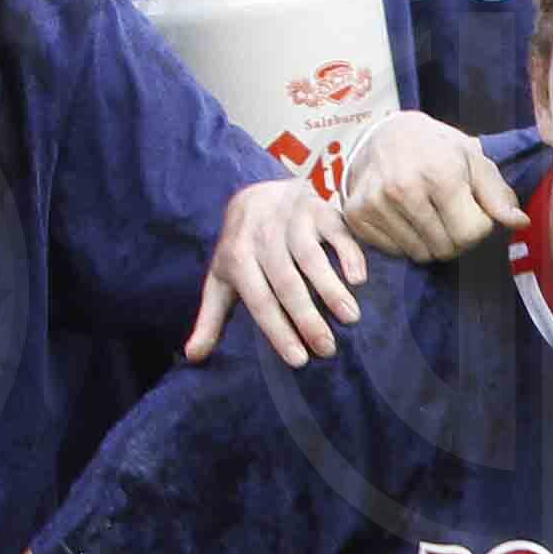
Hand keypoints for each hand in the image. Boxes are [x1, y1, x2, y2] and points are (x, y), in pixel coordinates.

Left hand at [184, 169, 368, 364]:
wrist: (259, 193)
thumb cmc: (243, 249)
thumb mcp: (221, 280)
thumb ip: (210, 318)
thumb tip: (193, 357)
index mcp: (237, 257)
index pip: (259, 299)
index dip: (277, 330)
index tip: (299, 360)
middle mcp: (263, 237)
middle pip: (286, 282)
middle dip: (307, 317)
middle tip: (327, 349)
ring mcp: (291, 220)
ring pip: (311, 257)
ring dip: (331, 288)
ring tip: (350, 318)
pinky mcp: (318, 208)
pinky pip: (336, 231)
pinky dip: (348, 253)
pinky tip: (359, 280)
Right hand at [339, 110, 520, 260]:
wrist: (386, 134)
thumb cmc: (439, 149)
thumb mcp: (474, 161)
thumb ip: (498, 194)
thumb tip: (519, 222)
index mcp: (440, 175)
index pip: (470, 235)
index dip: (478, 227)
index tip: (472, 211)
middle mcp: (403, 189)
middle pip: (445, 249)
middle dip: (456, 238)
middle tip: (450, 215)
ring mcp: (375, 202)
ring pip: (419, 254)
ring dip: (431, 242)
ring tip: (429, 213)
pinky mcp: (357, 214)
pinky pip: (394, 251)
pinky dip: (405, 241)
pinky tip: (406, 217)